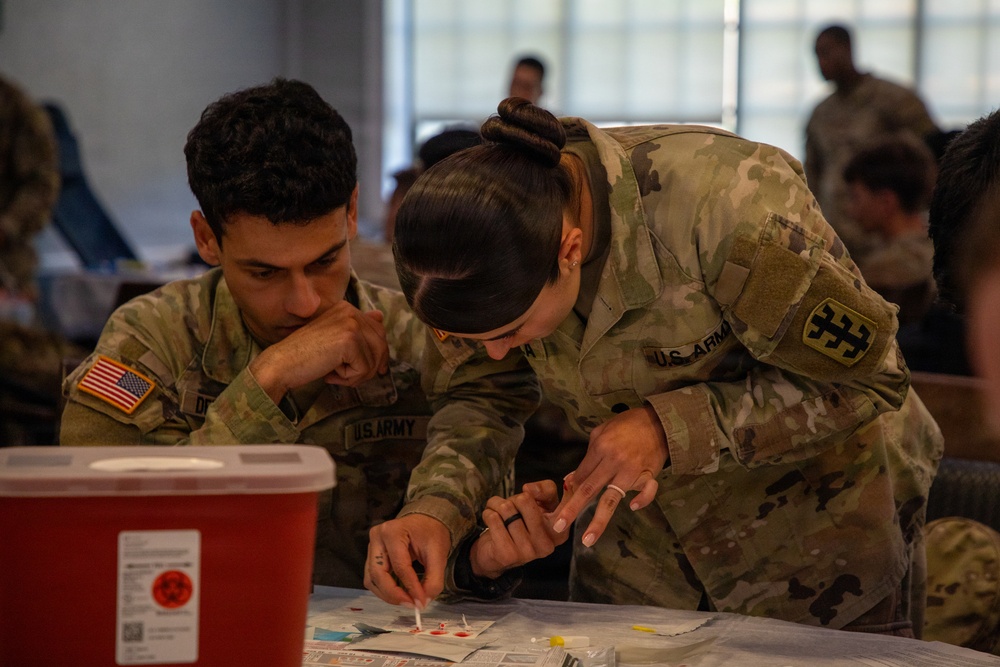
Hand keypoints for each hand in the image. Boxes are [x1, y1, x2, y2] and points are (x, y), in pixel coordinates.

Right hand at [250, 301, 389, 402]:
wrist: (281, 364)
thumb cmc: (304, 356)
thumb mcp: (334, 339)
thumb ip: (357, 328)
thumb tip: (380, 316)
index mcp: (346, 308)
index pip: (379, 332)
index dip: (377, 355)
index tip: (369, 369)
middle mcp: (350, 311)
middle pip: (381, 345)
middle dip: (369, 367)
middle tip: (347, 376)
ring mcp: (350, 324)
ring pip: (375, 359)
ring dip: (358, 375)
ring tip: (335, 374)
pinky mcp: (349, 340)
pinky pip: (365, 369)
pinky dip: (349, 379)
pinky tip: (330, 374)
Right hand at [364, 514, 449, 607]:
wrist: (426, 522)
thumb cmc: (432, 533)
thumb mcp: (438, 554)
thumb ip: (433, 579)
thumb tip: (423, 602)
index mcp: (393, 531)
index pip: (400, 566)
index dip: (411, 587)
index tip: (421, 603)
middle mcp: (376, 537)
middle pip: (378, 575)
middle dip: (394, 594)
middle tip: (411, 605)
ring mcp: (371, 547)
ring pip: (372, 580)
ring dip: (388, 595)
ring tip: (407, 600)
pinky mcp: (371, 557)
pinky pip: (373, 579)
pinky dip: (385, 590)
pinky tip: (400, 593)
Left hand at [470, 480, 569, 579]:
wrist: (496, 555)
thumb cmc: (521, 524)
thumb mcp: (541, 505)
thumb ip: (545, 490)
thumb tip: (529, 490)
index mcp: (560, 532)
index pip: (566, 505)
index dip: (563, 492)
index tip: (561, 484)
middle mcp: (547, 544)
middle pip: (525, 500)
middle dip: (513, 499)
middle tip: (512, 507)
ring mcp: (527, 551)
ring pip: (506, 508)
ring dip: (497, 505)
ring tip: (498, 512)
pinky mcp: (507, 554)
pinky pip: (494, 519)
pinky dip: (488, 513)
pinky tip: (490, 519)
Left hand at [550, 405, 666, 546]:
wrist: (657, 421)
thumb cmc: (626, 425)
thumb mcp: (601, 433)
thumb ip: (587, 457)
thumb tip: (571, 480)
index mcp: (600, 449)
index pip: (581, 475)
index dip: (571, 490)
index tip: (562, 505)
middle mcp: (614, 461)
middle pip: (589, 489)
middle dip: (572, 509)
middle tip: (558, 527)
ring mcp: (632, 470)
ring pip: (612, 499)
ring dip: (598, 521)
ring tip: (587, 539)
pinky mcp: (650, 475)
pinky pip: (646, 491)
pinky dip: (642, 500)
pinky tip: (633, 507)